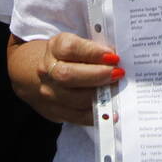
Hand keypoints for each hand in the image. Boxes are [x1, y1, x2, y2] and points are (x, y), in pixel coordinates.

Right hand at [8, 32, 123, 126]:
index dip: (93, 52)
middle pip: (68, 75)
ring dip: (99, 95)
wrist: (43, 74)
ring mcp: (49, 92)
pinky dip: (98, 115)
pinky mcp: (56, 111)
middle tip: (117, 73)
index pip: (70, 48)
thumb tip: (116, 58)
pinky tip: (111, 112)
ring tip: (116, 89)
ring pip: (74, 98)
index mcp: (54, 48)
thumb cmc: (69, 57)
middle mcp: (48, 70)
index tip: (113, 56)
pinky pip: (79, 117)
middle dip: (97, 75)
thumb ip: (94, 49)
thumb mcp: (77, 45)